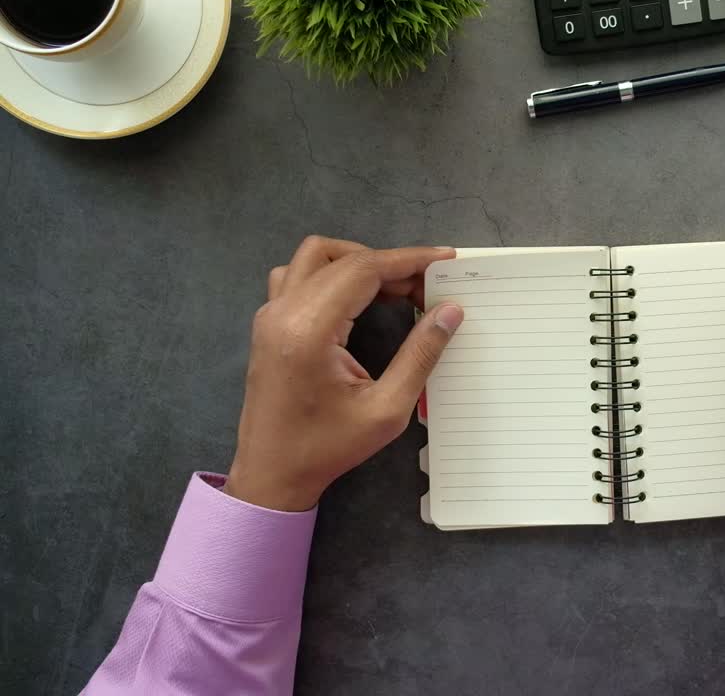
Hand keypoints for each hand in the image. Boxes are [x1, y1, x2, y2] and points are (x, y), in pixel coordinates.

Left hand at [225, 236, 463, 511]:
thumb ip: (420, 355)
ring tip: (393, 288)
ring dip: (356, 262)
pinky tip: (357, 299)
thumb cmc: (327, 448)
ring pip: (313, 257)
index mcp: (310, 331)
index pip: (362, 270)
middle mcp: (283, 312)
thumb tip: (450, 311)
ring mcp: (269, 315)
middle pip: (340, 258)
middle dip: (389, 263)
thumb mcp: (386, 410)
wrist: (271, 474)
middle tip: (426, 285)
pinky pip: (298, 275)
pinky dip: (332, 274)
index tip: (444, 259)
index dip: (407, 260)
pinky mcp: (267, 323)